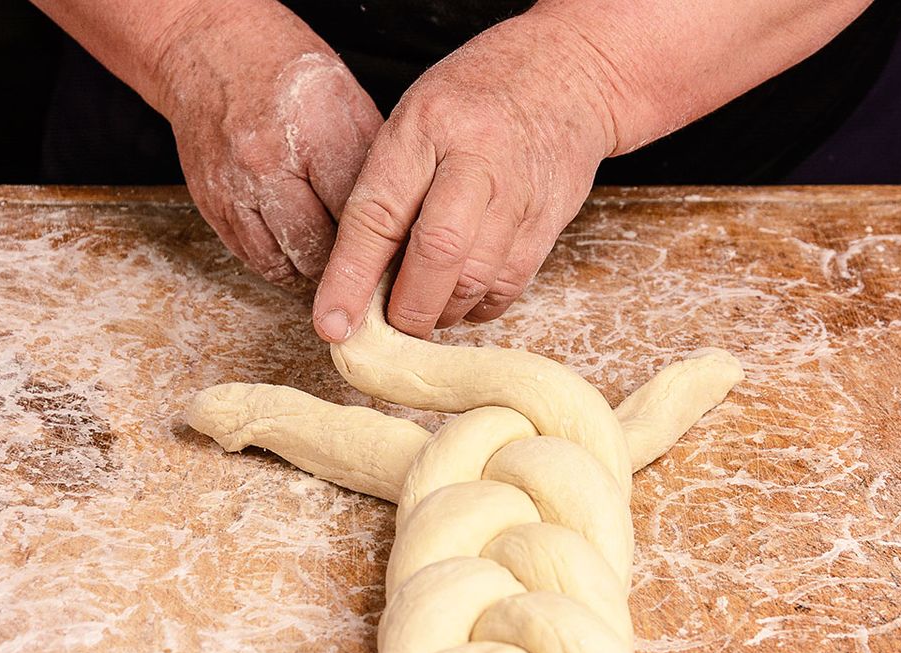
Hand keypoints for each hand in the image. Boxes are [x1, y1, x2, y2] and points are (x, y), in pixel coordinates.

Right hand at [157, 2, 381, 282]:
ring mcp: (233, 188)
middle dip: (346, 264)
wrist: (213, 52)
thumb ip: (369, 166)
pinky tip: (299, 251)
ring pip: (284, 264)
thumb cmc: (289, 76)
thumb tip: (398, 224)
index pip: (356, 214)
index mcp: (314, 132)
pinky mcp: (211, 206)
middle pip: (319, 248)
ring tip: (332, 261)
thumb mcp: (347, 103)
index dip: (380, 241)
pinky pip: (253, 259)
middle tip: (365, 265)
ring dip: (312, 270)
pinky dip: (281, 262)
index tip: (393, 255)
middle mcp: (267, 163)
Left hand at [312, 9, 619, 339]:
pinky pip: (508, 285)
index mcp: (425, 126)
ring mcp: (520, 191)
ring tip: (425, 311)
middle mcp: (476, 158)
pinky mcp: (550, 220)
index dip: (350, 277)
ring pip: (476, 279)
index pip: (378, 214)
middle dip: (408, 308)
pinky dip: (478, 306)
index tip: (332, 323)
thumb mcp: (417, 119)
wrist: (568, 75)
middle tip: (389, 330)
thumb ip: (389, 187)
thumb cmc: (474, 101)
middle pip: (437, 253)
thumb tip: (356, 278)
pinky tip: (462, 296)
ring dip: (442, 312)